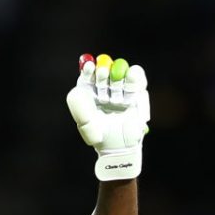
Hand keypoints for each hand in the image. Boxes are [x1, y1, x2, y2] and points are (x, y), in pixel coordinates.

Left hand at [66, 53, 149, 180]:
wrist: (119, 147)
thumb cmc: (100, 136)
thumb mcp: (86, 125)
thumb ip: (80, 109)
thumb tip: (76, 91)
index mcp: (90, 94)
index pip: (88, 77)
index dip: (88, 71)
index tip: (89, 67)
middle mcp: (105, 90)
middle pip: (104, 74)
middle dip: (103, 73)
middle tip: (103, 72)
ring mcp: (121, 91)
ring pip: (120, 77)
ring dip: (118, 77)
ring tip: (115, 87)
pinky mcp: (137, 95)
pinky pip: (138, 81)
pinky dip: (135, 76)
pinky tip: (132, 74)